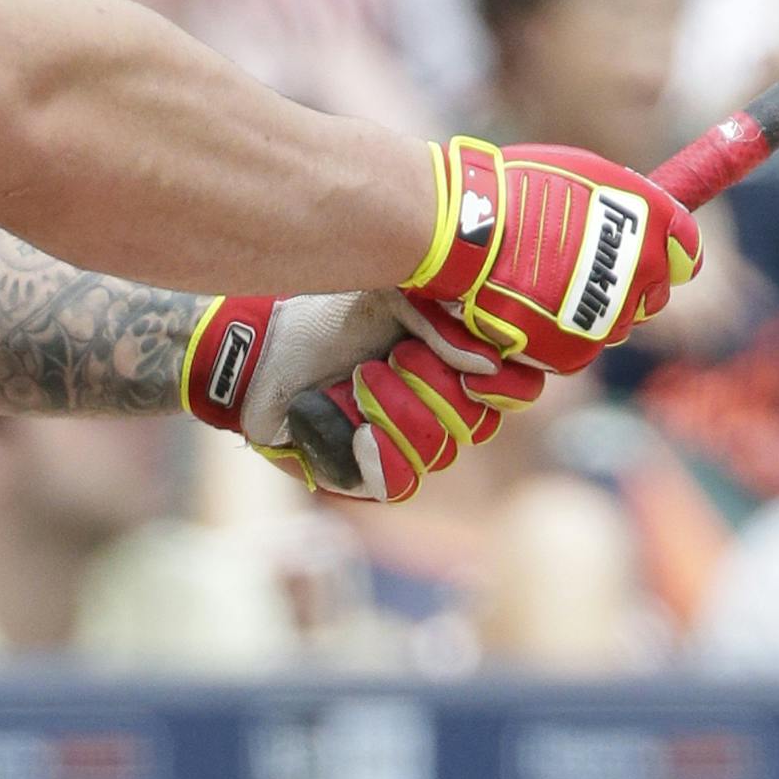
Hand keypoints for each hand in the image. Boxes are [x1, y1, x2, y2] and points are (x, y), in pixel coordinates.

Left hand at [182, 290, 539, 498]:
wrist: (262, 345)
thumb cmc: (325, 316)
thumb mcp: (392, 296)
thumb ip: (442, 321)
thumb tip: (487, 364)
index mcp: (457, 366)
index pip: (515, 390)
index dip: (508, 384)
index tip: (480, 365)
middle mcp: (441, 411)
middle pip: (479, 422)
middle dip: (437, 386)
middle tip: (397, 355)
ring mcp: (405, 447)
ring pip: (440, 450)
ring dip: (399, 408)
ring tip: (361, 377)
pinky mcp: (366, 477)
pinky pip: (400, 482)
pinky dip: (383, 450)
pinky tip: (358, 424)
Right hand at [405, 136, 701, 373]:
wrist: (464, 229)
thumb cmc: (513, 189)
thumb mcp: (582, 173)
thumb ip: (623, 204)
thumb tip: (647, 223)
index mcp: (651, 221)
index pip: (686, 250)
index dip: (667, 253)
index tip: (649, 253)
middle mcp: (643, 272)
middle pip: (654, 293)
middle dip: (625, 283)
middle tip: (580, 266)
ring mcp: (611, 316)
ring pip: (614, 323)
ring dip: (590, 308)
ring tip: (543, 283)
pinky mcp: (576, 350)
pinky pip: (578, 346)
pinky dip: (557, 331)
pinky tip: (526, 305)